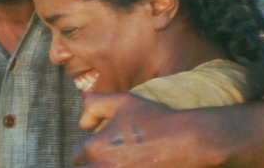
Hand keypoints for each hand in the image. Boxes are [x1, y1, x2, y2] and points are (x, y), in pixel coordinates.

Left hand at [72, 92, 224, 166]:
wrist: (187, 141)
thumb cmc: (155, 119)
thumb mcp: (122, 101)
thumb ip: (94, 105)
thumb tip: (82, 124)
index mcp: (95, 147)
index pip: (76, 157)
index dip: (84, 153)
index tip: (96, 151)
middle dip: (89, 166)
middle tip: (102, 160)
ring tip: (115, 164)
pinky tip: (127, 167)